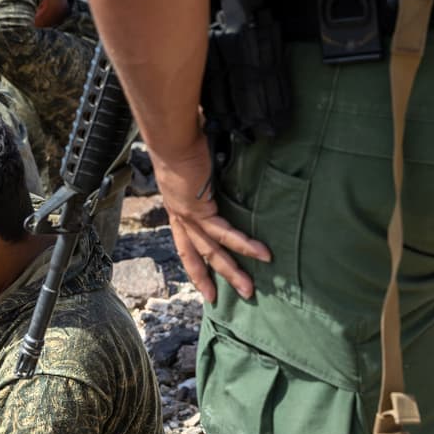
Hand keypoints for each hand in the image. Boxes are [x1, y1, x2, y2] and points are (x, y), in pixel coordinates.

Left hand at [152, 128, 270, 301]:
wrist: (171, 133)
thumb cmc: (182, 137)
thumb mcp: (196, 161)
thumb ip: (209, 171)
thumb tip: (225, 164)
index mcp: (177, 205)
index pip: (184, 240)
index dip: (193, 261)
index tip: (202, 278)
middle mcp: (179, 214)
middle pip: (194, 254)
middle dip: (208, 279)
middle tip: (219, 300)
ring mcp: (187, 215)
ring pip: (211, 251)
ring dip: (232, 272)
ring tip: (249, 289)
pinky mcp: (199, 209)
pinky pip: (225, 233)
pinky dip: (244, 244)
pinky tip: (262, 254)